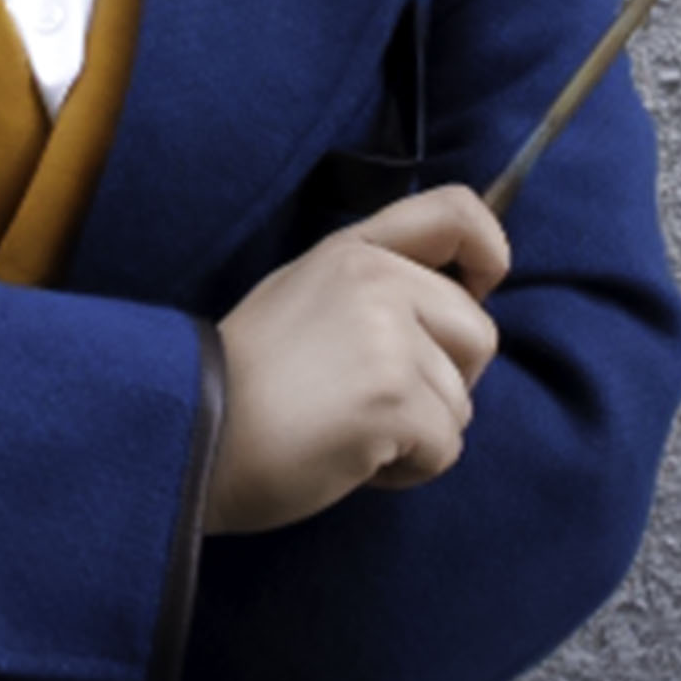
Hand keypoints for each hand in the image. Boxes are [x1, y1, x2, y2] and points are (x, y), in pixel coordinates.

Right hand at [203, 184, 509, 535]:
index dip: (489, 251)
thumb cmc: (241, 383)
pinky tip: (351, 458)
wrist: (190, 436)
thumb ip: (371, 288)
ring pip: (461, 402)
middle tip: (374, 402)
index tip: (479, 289)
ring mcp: (388, 339)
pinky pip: (446, 448)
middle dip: (444, 383)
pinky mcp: (394, 400)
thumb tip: (453, 306)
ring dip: (417, 434)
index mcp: (353, 250)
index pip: (457, 211)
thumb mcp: (301, 296)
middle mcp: (377, 281)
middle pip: (478, 334)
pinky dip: (408, 469)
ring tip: (347, 430)